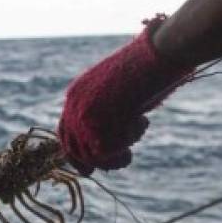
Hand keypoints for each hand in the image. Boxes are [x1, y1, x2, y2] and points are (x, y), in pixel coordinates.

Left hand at [57, 15, 193, 174]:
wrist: (156, 53)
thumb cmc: (144, 67)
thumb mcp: (116, 91)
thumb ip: (104, 113)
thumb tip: (102, 147)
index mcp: (75, 94)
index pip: (65, 134)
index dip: (77, 155)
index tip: (89, 169)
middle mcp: (74, 106)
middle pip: (77, 150)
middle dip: (101, 160)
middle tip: (125, 158)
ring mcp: (85, 117)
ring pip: (95, 154)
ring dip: (121, 149)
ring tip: (139, 127)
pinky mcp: (100, 124)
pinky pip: (111, 151)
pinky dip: (130, 141)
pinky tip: (142, 120)